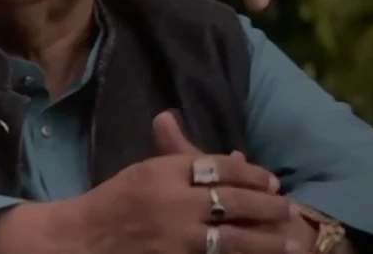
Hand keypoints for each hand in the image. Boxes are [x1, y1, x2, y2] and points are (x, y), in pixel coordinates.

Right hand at [69, 112, 305, 253]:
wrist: (82, 240)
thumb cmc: (112, 204)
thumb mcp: (142, 171)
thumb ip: (175, 153)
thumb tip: (192, 129)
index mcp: (164, 172)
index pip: (218, 168)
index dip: (250, 174)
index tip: (269, 180)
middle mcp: (174, 202)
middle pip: (232, 201)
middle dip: (266, 206)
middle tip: (288, 208)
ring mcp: (178, 236)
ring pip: (234, 238)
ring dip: (266, 240)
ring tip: (291, 243)